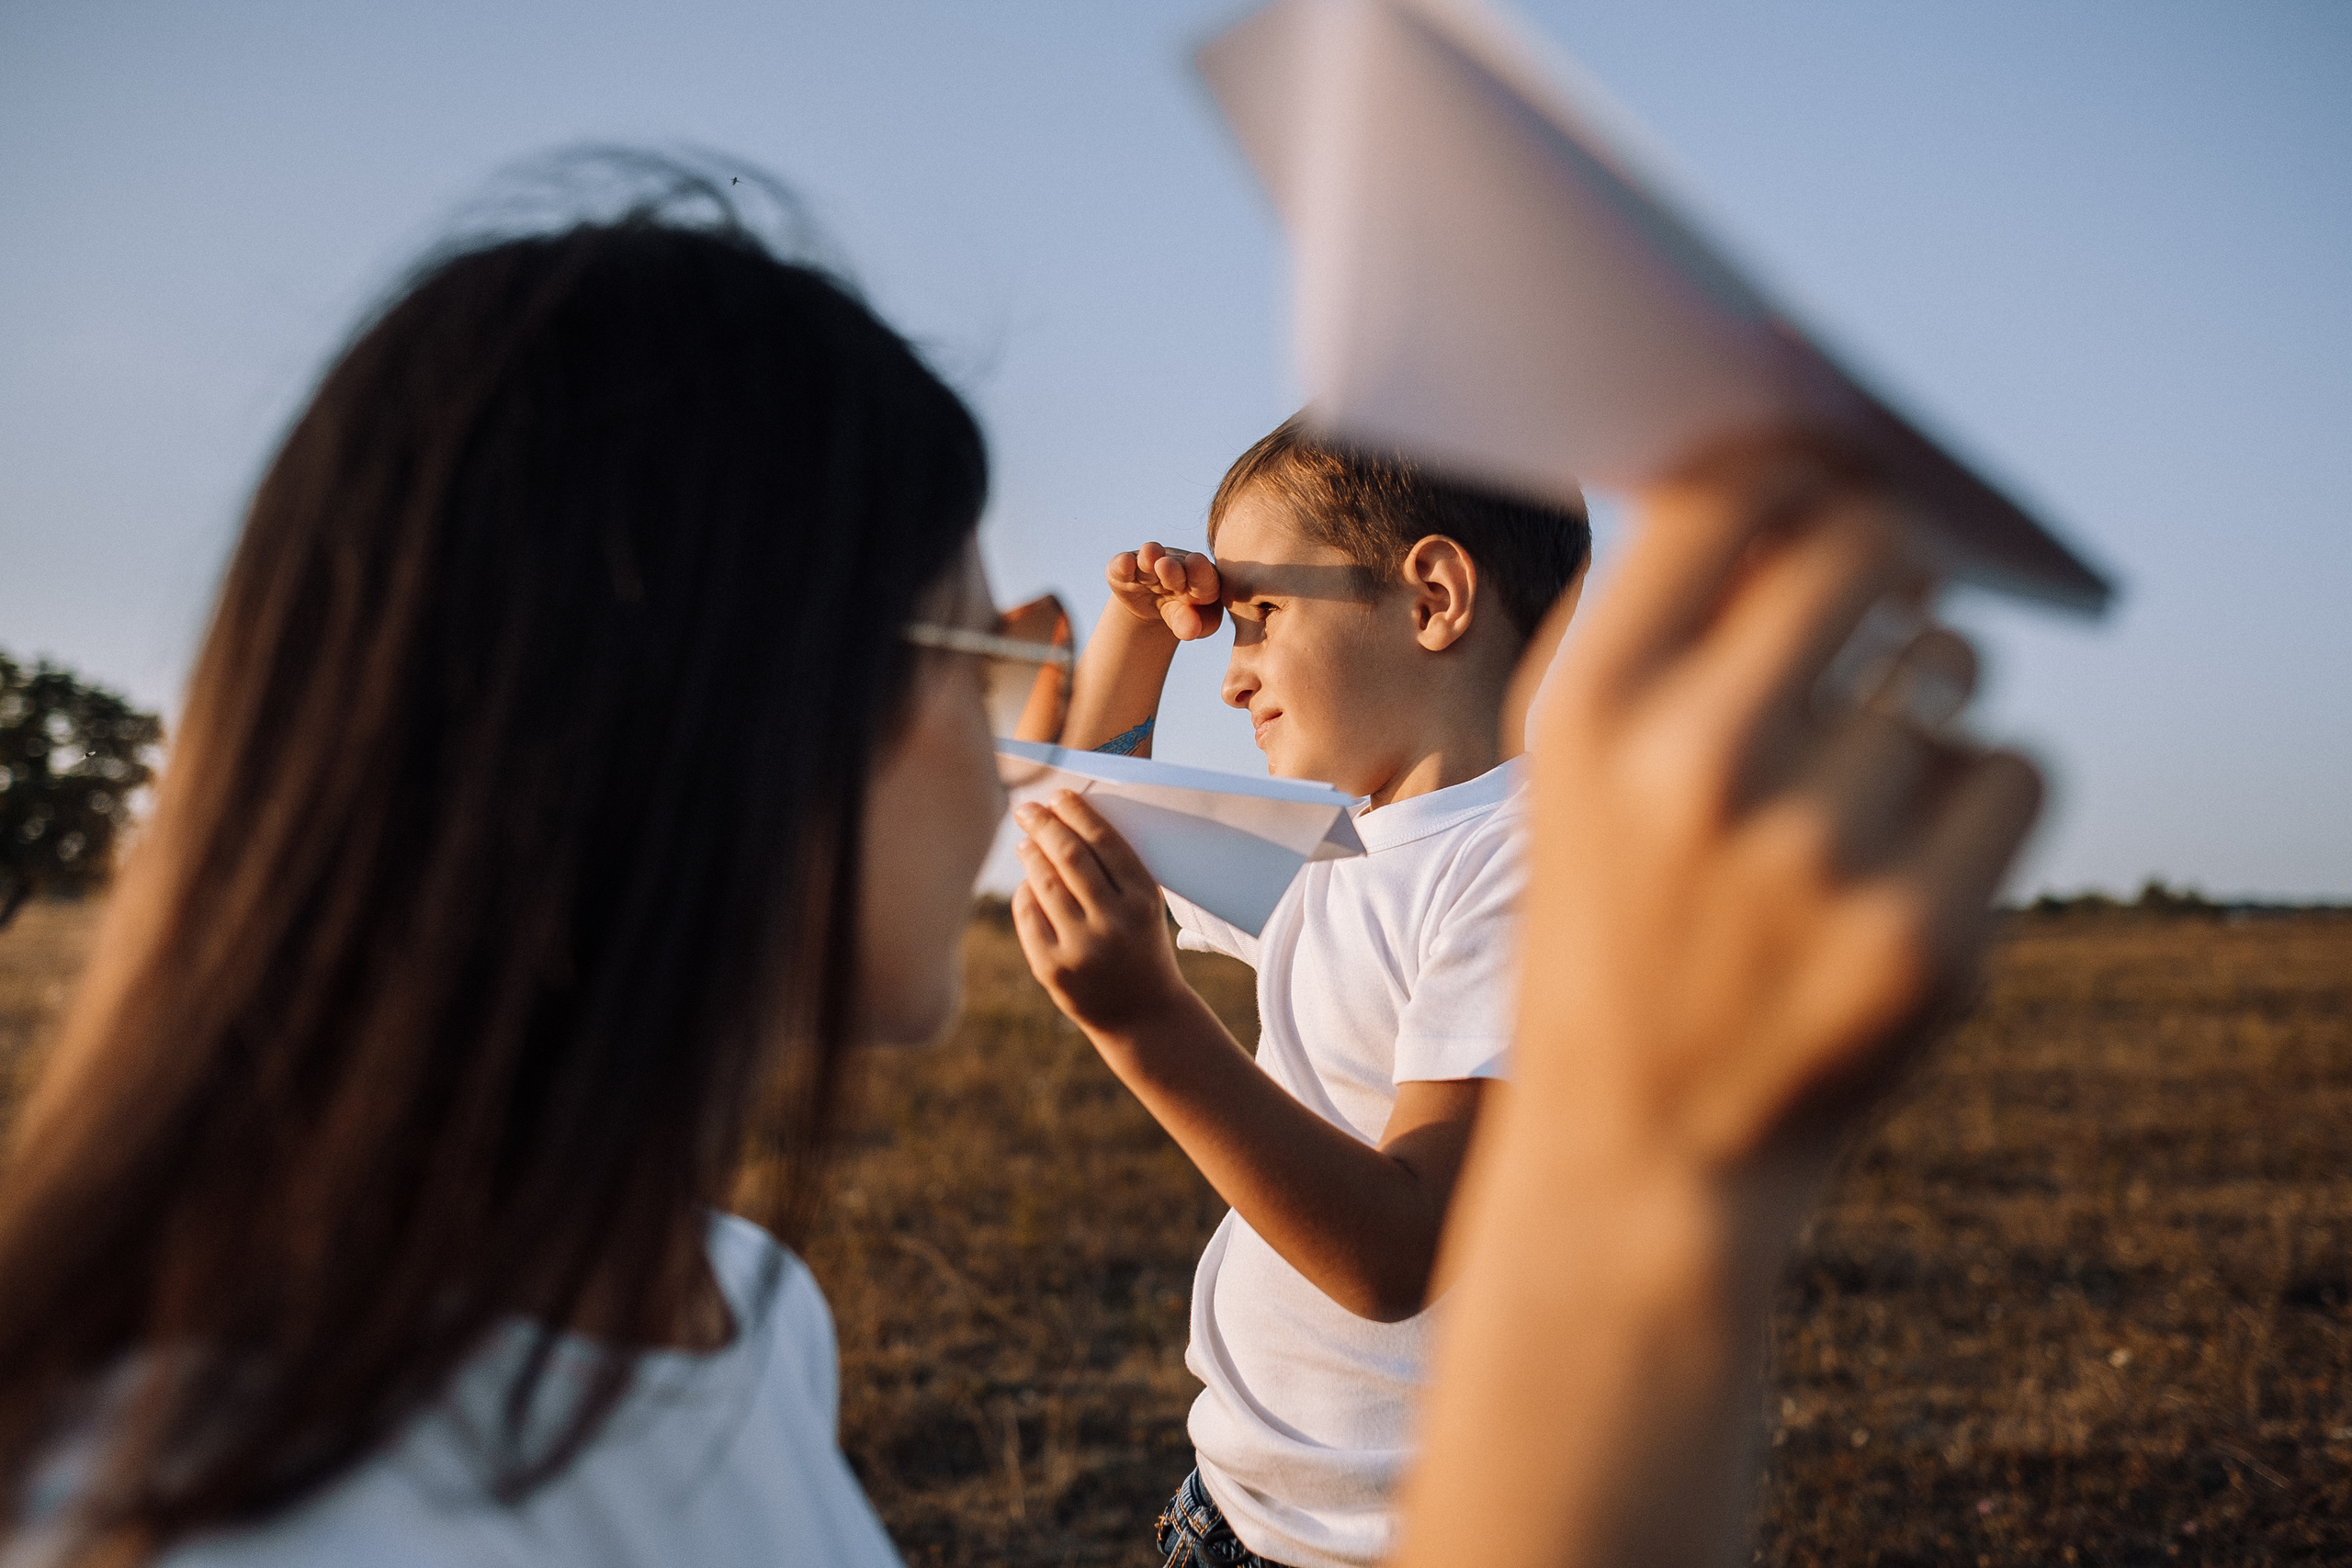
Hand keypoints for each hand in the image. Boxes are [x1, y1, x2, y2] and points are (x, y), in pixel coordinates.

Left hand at [1009, 791, 1189, 1033]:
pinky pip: (1029, 915)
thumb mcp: (1144, 907)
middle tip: (1028, 808)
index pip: (1104, 841)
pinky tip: (1028, 881)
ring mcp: (1081, 947)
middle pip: (1070, 856)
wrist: (1142, 1015)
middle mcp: (1113, 922)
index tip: (1060, 795)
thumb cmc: (1140, 946)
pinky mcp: (1053, 968)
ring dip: (1031, 853)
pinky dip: (1026, 892)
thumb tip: (1066, 820)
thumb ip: (1114, 870)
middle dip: (1045, 824)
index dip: (1077, 812)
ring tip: (1027, 840)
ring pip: (1044, 883)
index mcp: (1142, 900)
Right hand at [1106, 542, 1223, 641]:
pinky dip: (1121, 564)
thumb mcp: (1191, 624)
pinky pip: (1121, 567)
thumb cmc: (1183, 615)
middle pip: (1175, 567)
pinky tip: (1124, 562)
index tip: (1196, 563)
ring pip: (1148, 561)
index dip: (1200, 572)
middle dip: (1171, 568)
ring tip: (1149, 552)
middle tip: (1166, 565)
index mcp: (1201, 578)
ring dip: (1148, 557)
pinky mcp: (1122, 573)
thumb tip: (1191, 631)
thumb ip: (1193, 626)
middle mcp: (1175, 565)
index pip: (1204, 577)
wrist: (1152, 610)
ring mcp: (1147, 567)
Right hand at [1393, 442, 2044, 1567]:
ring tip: (1870, 777)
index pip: (1732, 493)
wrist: (1643, 1160)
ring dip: (1933, 697)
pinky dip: (1982, 799)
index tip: (1821, 477)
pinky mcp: (1926, 937)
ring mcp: (1818, 855)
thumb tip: (1787, 479)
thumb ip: (1656, 626)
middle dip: (1893, 560)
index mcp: (1593, 712)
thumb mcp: (1576, 777)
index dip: (1795, 465)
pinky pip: (2018, 771)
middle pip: (1871, 548)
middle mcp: (1698, 765)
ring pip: (1955, 669)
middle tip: (1894, 593)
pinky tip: (1910, 859)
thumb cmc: (1613, 931)